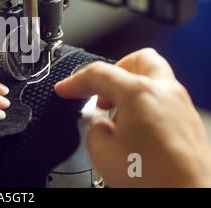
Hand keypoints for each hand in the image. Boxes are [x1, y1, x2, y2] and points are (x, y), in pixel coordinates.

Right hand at [54, 48, 210, 186]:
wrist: (189, 198)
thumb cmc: (154, 179)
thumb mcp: (102, 153)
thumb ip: (94, 128)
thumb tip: (99, 124)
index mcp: (139, 92)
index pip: (99, 74)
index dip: (75, 81)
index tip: (65, 89)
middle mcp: (165, 91)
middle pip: (137, 60)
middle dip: (114, 71)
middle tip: (101, 91)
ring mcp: (181, 104)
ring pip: (153, 78)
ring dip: (129, 88)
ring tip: (115, 113)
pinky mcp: (189, 121)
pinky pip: (163, 98)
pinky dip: (144, 102)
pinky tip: (134, 128)